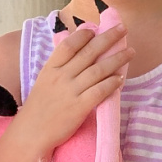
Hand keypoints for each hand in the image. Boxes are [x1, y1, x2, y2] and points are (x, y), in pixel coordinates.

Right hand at [16, 21, 132, 153]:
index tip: (96, 29)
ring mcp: (70, 91)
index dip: (83, 35)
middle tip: (122, 29)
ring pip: (98, 70)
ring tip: (130, 52)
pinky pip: (100, 91)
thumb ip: (59, 68)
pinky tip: (121, 78)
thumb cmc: (39, 108)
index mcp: (51, 68)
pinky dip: (112, 83)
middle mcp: (61, 76)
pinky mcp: (79, 107)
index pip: (69, 45)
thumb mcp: (44, 82)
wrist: (31, 133)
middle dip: (108, 39)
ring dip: (117, 59)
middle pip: (88, 53)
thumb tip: (77, 55)